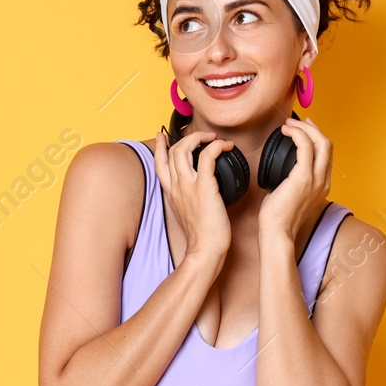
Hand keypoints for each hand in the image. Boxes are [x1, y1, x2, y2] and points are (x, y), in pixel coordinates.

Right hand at [152, 127, 232, 264]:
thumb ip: (187, 199)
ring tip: (214, 138)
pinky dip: (217, 146)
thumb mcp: (187, 214)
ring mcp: (188, 185)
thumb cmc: (201, 236)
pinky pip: (208, 156)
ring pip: (185, 148)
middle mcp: (177, 186)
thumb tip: (197, 192)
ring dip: (201, 137)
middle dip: (188, 137)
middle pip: (174, 151)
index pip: (160, 164)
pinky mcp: (204, 186)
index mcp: (171, 192)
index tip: (162, 136)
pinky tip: (226, 147)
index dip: (161, 147)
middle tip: (204, 136)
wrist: (205, 249)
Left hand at [258, 116, 331, 244]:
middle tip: (297, 122)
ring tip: (289, 125)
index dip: (316, 137)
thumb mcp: (288, 195)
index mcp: (322, 185)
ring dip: (304, 129)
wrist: (277, 233)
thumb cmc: (278, 218)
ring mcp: (316, 179)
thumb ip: (290, 182)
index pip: (326, 154)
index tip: (303, 129)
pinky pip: (305, 147)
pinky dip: (297, 135)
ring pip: (320, 142)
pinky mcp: (304, 177)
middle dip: (313, 128)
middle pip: (327, 144)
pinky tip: (286, 132)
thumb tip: (279, 172)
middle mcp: (323, 181)